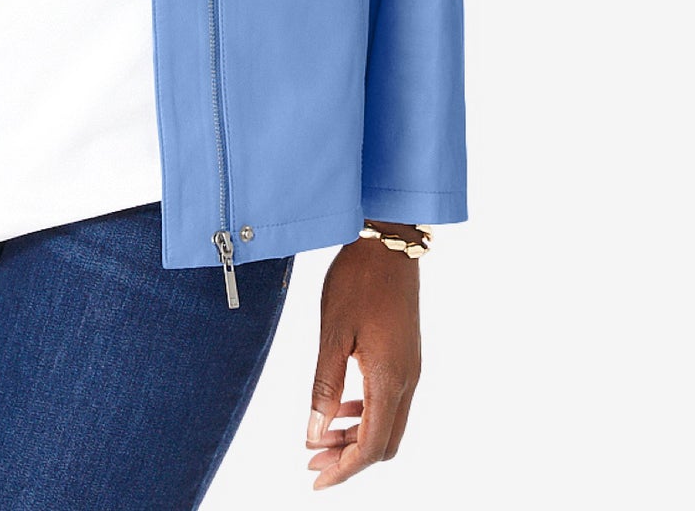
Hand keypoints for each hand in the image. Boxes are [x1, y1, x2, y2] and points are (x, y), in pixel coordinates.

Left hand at [304, 237, 421, 489]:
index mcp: (390, 379)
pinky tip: (340, 408)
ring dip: (355, 437)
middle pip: (384, 443)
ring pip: (388, 423)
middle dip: (349, 459)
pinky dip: (364, 414)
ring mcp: (411, 368)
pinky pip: (390, 401)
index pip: (372, 446)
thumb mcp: (333, 333)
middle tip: (311, 461)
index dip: (344, 470)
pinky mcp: (406, 356)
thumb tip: (314, 434)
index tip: (316, 480)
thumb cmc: (358, 281)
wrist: (389, 242)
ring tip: (319, 438)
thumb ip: (324, 386)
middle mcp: (408, 380)